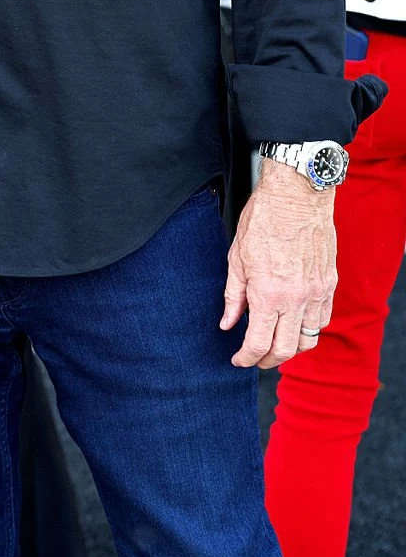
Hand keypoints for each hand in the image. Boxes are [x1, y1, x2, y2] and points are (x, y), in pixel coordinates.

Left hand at [221, 159, 336, 368]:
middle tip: (254, 358)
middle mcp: (296, 299)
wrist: (296, 195)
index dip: (246, 357)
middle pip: (285, 350)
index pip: (258, 343)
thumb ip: (233, 296)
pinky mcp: (329, 284)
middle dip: (267, 361)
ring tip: (275, 343)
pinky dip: (309, 329)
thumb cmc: (263, 220)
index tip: (238, 359)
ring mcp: (316, 293)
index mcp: (268, 294)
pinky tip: (295, 323)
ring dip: (291, 348)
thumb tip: (227, 324)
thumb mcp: (236, 258)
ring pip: (309, 339)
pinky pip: (323, 319)